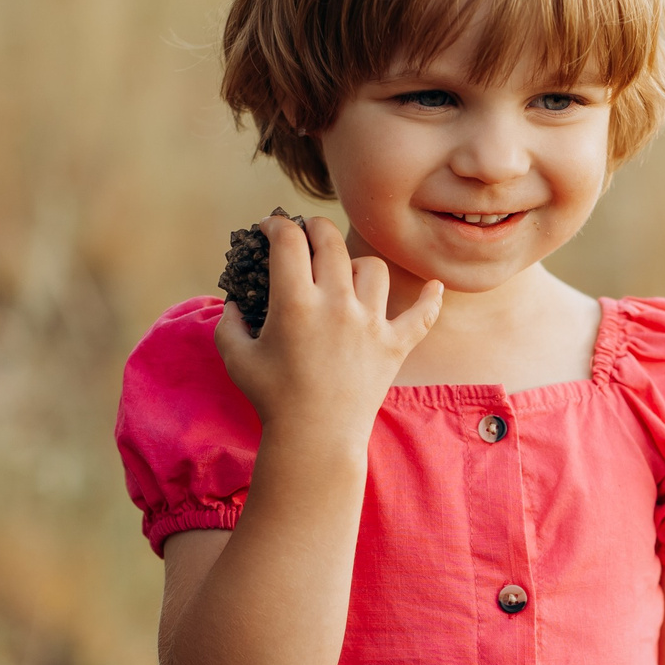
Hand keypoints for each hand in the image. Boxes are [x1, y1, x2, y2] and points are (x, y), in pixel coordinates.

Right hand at [215, 214, 440, 444]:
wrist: (315, 439)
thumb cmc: (272, 399)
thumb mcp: (236, 358)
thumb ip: (229, 323)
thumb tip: (235, 304)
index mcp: (295, 302)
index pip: (288, 241)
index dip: (276, 225)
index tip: (270, 228)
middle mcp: (337, 304)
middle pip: (331, 242)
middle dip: (314, 228)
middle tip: (306, 232)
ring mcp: (370, 323)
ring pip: (372, 269)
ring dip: (355, 264)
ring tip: (345, 274)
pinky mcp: (394, 345)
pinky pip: (422, 315)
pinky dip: (430, 300)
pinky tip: (435, 287)